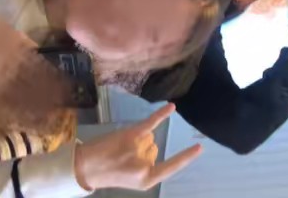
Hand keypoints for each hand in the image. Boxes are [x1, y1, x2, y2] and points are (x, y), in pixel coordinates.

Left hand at [74, 104, 201, 190]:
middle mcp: (145, 165)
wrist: (87, 167)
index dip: (186, 157)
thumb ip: (147, 166)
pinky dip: (162, 114)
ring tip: (119, 147)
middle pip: (154, 147)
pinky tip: (172, 107)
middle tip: (122, 156)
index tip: (200, 147)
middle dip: (142, 149)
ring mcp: (138, 149)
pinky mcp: (131, 135)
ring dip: (138, 138)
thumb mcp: (133, 180)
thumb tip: (152, 146)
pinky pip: (151, 122)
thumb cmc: (109, 172)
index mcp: (148, 180)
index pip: (172, 167)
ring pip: (149, 137)